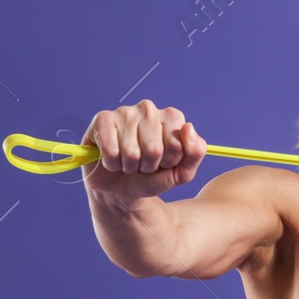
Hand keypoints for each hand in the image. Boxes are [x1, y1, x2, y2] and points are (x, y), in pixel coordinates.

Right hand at [80, 99, 206, 201]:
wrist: (122, 188)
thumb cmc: (153, 177)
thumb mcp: (182, 172)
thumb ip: (195, 153)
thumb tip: (187, 127)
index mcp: (173, 117)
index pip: (178, 145)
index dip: (170, 162)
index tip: (164, 163)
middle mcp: (149, 109)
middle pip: (154, 149)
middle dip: (149, 166)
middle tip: (144, 164)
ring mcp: (125, 111)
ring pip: (131, 152)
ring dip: (130, 166)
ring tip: (128, 162)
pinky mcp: (102, 119)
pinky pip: (111, 150)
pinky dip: (112, 163)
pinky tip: (112, 158)